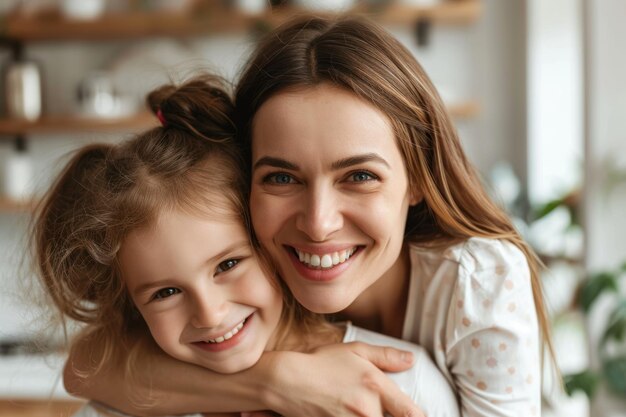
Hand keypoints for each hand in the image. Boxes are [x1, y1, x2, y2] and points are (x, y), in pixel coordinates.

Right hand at [262, 342, 424, 416]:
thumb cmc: (321, 363)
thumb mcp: (354, 351)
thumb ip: (386, 356)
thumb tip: (411, 360)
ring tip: (361, 411)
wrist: (287, 381)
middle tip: (386, 411)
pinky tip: (350, 414)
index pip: (411, 413)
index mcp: (375, 386)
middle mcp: (367, 410)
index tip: (416, 415)